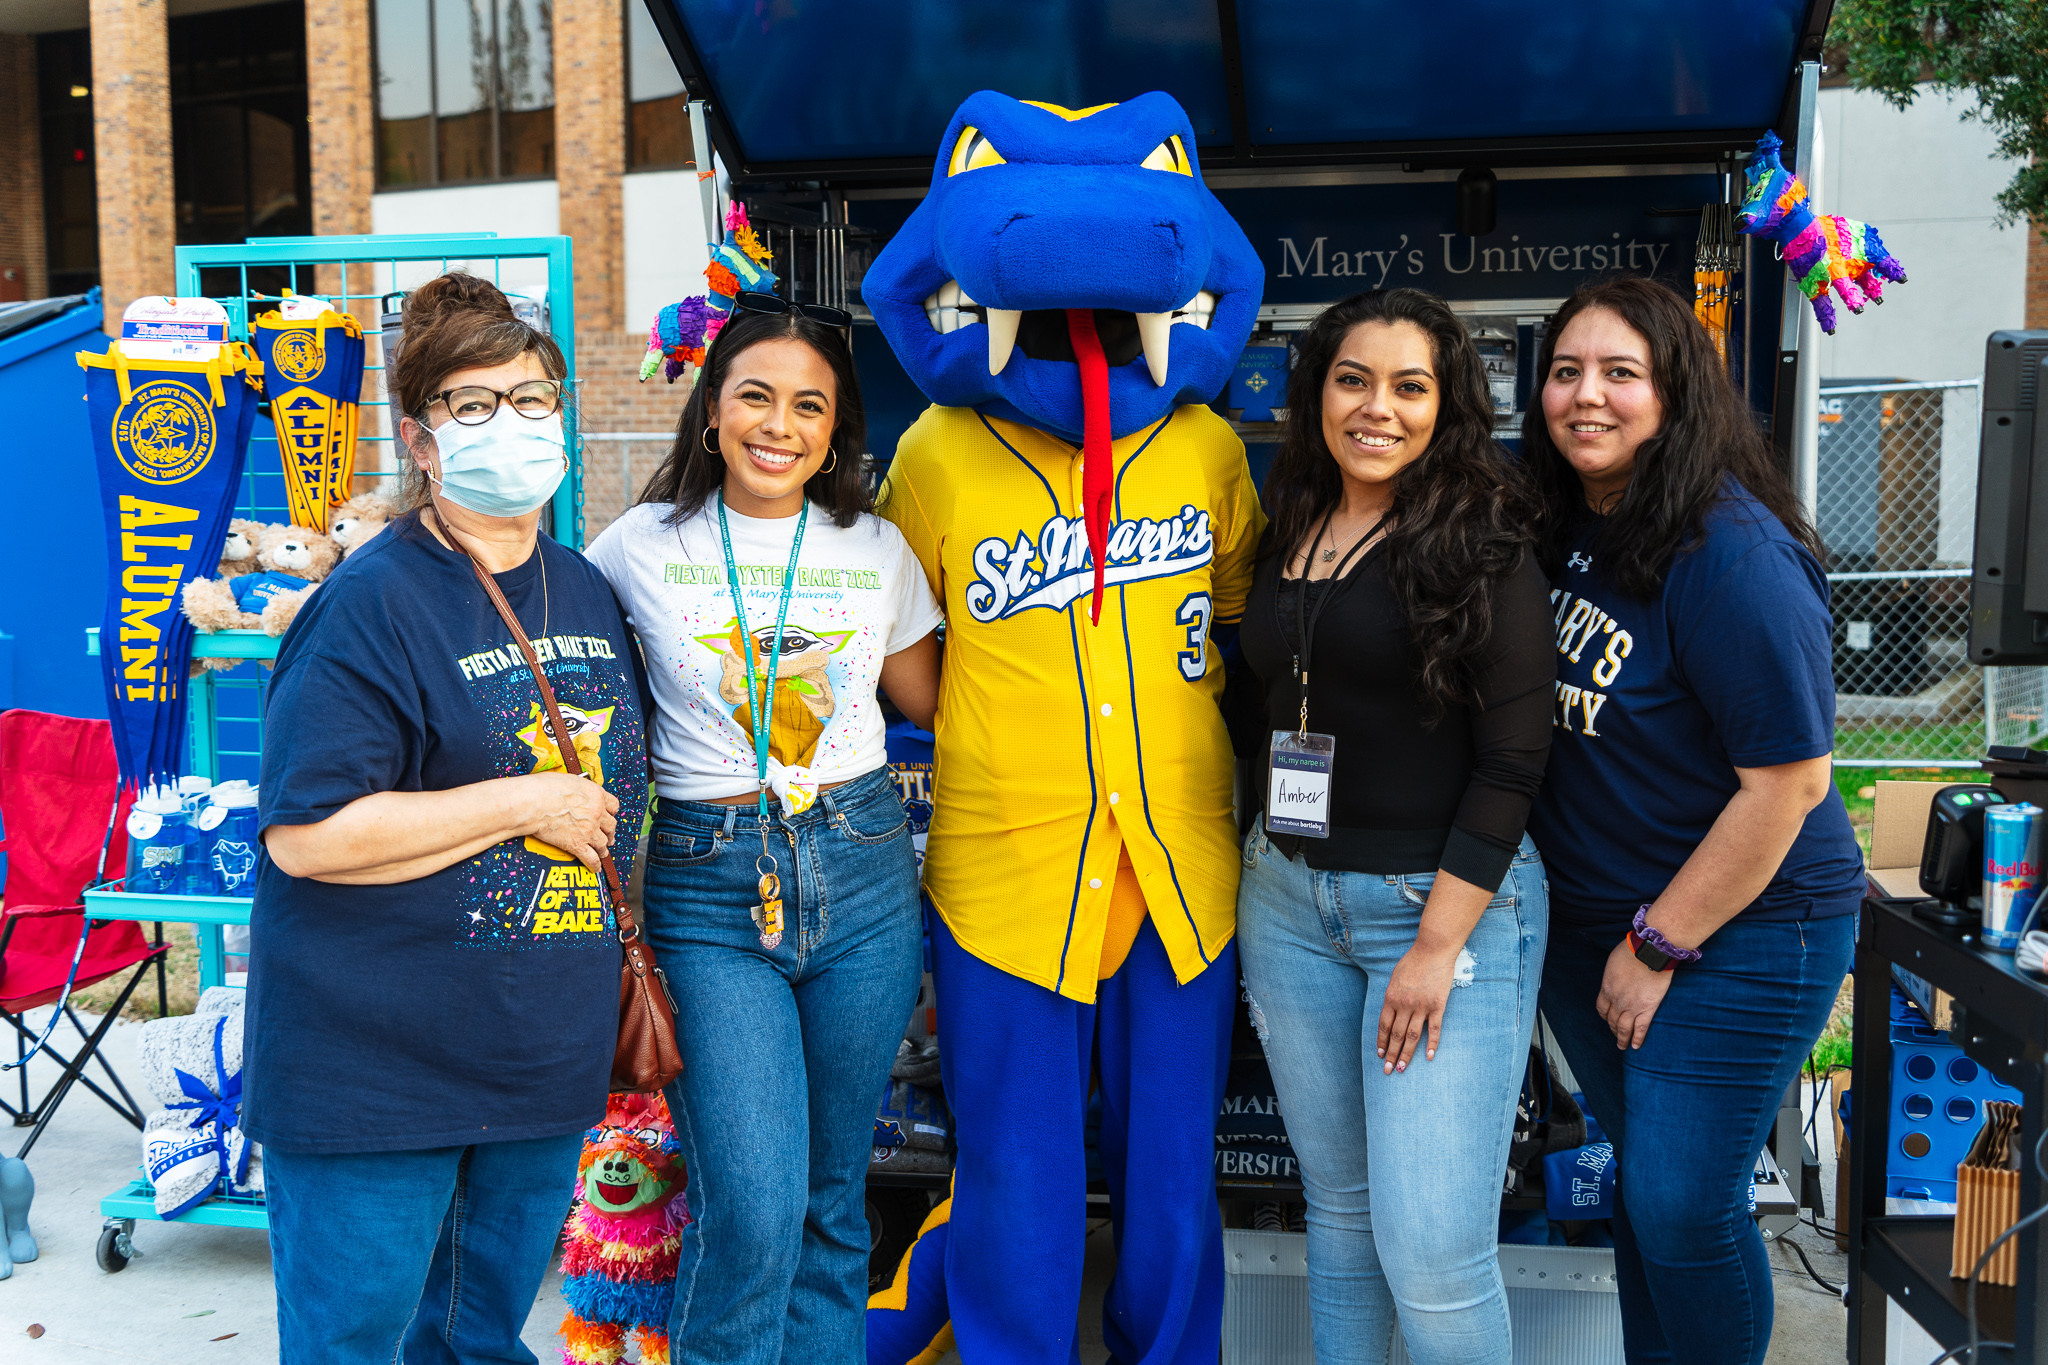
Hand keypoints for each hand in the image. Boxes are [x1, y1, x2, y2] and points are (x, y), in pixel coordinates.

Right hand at [523, 773, 619, 869]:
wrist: (533, 802)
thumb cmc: (545, 789)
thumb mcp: (570, 780)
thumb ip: (580, 789)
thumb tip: (577, 792)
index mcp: (596, 795)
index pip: (613, 806)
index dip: (611, 813)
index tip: (609, 816)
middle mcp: (596, 813)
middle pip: (611, 826)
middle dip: (609, 832)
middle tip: (608, 835)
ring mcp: (589, 830)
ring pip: (603, 843)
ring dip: (603, 849)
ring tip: (602, 851)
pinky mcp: (577, 844)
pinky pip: (591, 858)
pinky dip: (594, 864)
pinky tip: (595, 867)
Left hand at [1376, 943, 1459, 1072]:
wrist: (1433, 950)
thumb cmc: (1413, 961)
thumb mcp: (1395, 978)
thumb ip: (1392, 996)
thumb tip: (1390, 1012)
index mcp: (1391, 997)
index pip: (1383, 1026)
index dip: (1381, 1041)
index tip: (1379, 1054)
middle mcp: (1404, 1005)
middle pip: (1396, 1035)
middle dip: (1390, 1054)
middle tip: (1387, 1070)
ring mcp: (1422, 1007)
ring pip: (1412, 1036)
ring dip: (1406, 1054)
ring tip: (1401, 1068)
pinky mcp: (1438, 1006)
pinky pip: (1433, 1030)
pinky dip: (1431, 1045)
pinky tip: (1428, 1057)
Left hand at [1597, 938, 1674, 1049]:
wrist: (1649, 953)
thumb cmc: (1631, 951)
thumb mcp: (1613, 962)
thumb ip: (1613, 975)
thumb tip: (1616, 977)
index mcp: (1607, 988)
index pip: (1602, 1008)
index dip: (1605, 1016)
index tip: (1607, 1019)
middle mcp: (1616, 1001)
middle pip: (1612, 1020)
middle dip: (1613, 1028)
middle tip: (1615, 1034)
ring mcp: (1631, 1007)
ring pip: (1624, 1028)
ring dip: (1622, 1038)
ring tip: (1623, 1046)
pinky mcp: (1647, 1009)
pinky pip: (1640, 1028)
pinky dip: (1638, 1039)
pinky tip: (1636, 1046)